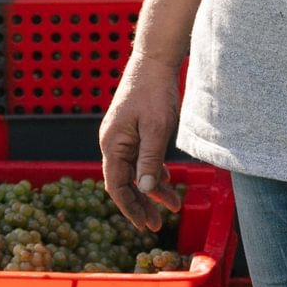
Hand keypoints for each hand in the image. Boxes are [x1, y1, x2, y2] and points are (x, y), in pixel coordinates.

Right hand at [100, 52, 185, 232]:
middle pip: (124, 182)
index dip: (130, 207)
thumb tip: (147, 190)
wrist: (154, 60)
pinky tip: (167, 181)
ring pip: (135, 171)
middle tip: (157, 225)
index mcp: (112, 144)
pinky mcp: (133, 131)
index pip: (116, 185)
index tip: (143, 225)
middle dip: (141, 204)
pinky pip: (141, 158)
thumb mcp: (156, 129)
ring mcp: (122, 137)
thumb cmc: (154, 92)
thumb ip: (150, 160)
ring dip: (152, 189)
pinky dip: (153, 171)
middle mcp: (113, 143)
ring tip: (173, 206)